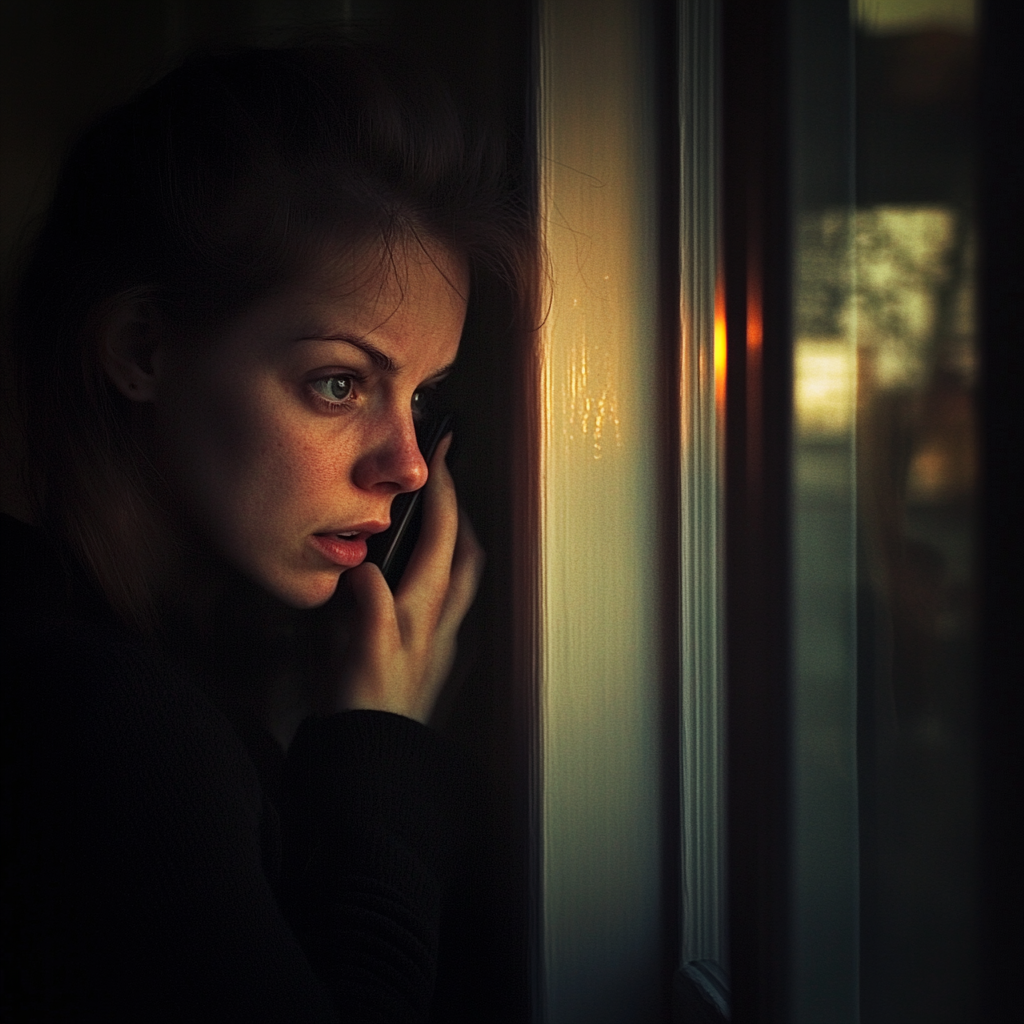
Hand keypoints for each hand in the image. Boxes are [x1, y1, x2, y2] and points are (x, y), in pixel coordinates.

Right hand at [319, 435, 484, 723]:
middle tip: (442, 488)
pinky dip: (436, 576)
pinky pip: (442, 602)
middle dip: (458, 515)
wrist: (374, 757)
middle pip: (466, 555)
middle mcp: (439, 621)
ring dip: (452, 544)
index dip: (444, 492)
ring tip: (432, 525)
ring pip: (458, 578)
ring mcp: (435, 639)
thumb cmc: (368, 707)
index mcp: (425, 610)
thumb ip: (369, 605)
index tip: (442, 455)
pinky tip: (412, 580)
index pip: (443, 538)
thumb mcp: (363, 651)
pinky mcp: (424, 655)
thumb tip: (366, 568)